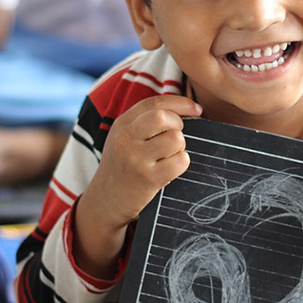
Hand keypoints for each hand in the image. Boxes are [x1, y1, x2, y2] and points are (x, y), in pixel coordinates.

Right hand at [73, 95, 201, 278]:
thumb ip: (146, 121)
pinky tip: (170, 169)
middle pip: (163, 116)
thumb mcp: (125, 137)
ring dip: (180, 147)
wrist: (105, 200)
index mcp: (122, 124)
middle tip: (175, 137)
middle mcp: (126, 138)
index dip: (181, 102)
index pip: (155, 102)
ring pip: (175, 139)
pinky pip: (180, 161)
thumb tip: (187, 108)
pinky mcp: (148, 178)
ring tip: (169, 156)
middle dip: (178, 124)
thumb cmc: (123, 165)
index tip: (197, 109)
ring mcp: (136, 159)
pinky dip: (181, 163)